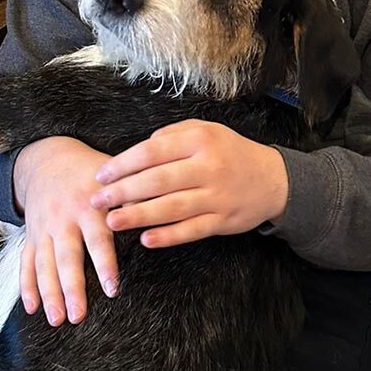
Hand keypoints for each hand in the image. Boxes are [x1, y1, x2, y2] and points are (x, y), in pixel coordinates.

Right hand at [14, 137, 117, 325]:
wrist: (48, 158)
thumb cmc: (90, 170)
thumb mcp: (111, 175)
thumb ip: (132, 194)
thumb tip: (159, 209)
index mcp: (88, 205)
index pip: (98, 239)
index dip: (105, 264)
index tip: (111, 289)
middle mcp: (63, 219)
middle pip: (67, 258)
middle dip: (71, 288)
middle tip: (78, 316)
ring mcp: (44, 228)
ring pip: (44, 265)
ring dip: (49, 293)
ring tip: (56, 319)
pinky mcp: (32, 235)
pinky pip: (26, 262)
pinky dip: (27, 286)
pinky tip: (32, 308)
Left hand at [90, 120, 288, 248]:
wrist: (273, 180)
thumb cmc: (230, 153)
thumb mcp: (206, 130)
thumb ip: (171, 136)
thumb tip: (138, 152)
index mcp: (200, 140)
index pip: (152, 151)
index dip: (122, 164)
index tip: (101, 175)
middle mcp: (209, 167)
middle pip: (157, 181)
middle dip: (122, 192)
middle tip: (97, 201)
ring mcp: (217, 196)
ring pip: (171, 208)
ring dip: (138, 216)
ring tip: (112, 222)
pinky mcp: (223, 221)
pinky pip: (191, 230)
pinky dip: (168, 237)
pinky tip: (146, 240)